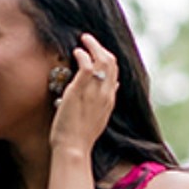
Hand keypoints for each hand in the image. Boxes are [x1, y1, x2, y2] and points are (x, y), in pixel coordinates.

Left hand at [50, 30, 118, 153]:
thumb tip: (115, 86)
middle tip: (89, 40)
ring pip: (102, 60)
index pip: (115, 72)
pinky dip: (83, 55)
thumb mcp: (100, 116)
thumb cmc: (81, 136)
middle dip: (101, 47)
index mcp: (110, 99)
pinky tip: (76, 52)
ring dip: (93, 46)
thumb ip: (106, 100)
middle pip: (111, 62)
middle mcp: (106, 93)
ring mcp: (94, 92)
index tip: (97, 52)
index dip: (107, 58)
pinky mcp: (80, 91)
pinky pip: (86, 66)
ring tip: (83, 40)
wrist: (73, 148)